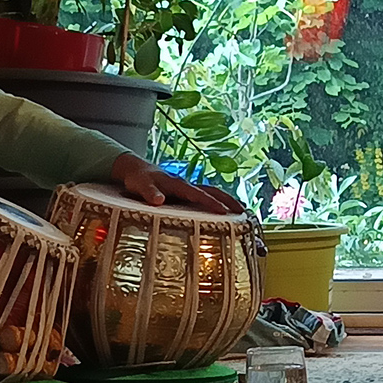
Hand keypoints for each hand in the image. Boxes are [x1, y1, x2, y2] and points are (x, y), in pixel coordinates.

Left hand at [109, 153, 243, 214]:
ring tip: (243, 213)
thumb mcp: (140, 185)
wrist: (138, 170)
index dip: (212, 203)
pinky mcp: (188, 193)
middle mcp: (188, 185)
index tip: (224, 212)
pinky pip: (207, 197)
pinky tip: (226, 212)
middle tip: (245, 212)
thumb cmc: (139, 178)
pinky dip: (219, 202)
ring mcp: (189, 189)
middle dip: (230, 201)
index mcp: (179, 184)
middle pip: (214, 191)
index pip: (199, 194)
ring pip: (213, 193)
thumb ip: (149, 192)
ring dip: (228, 201)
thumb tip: (159, 201)